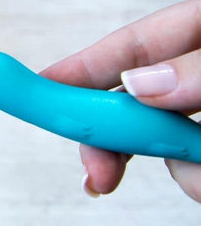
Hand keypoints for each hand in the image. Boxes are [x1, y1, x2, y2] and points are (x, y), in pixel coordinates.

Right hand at [41, 0, 200, 202]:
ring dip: (178, 169)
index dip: (82, 68)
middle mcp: (196, 77)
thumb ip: (200, 68)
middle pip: (134, 102)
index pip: (132, 46)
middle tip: (99, 174)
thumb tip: (137, 84)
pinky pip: (191, 168)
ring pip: (165, 144)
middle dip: (116, 137)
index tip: (39, 88)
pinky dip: (196, 179)